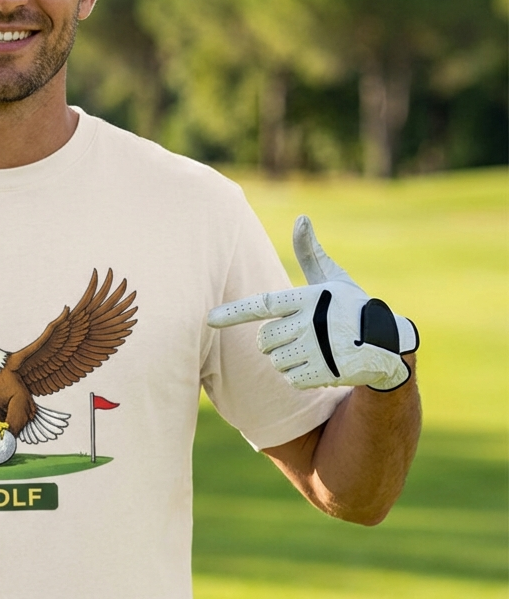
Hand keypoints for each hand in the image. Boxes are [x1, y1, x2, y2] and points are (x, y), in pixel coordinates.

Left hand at [207, 216, 418, 390]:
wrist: (388, 342)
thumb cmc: (352, 306)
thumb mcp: (333, 278)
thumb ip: (310, 253)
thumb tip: (300, 219)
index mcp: (308, 298)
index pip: (263, 305)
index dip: (234, 312)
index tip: (209, 319)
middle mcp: (310, 323)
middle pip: (264, 341)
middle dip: (273, 342)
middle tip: (298, 336)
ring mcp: (318, 349)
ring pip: (276, 362)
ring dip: (287, 360)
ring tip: (313, 350)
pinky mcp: (324, 372)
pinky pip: (291, 379)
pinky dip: (301, 377)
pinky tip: (321, 366)